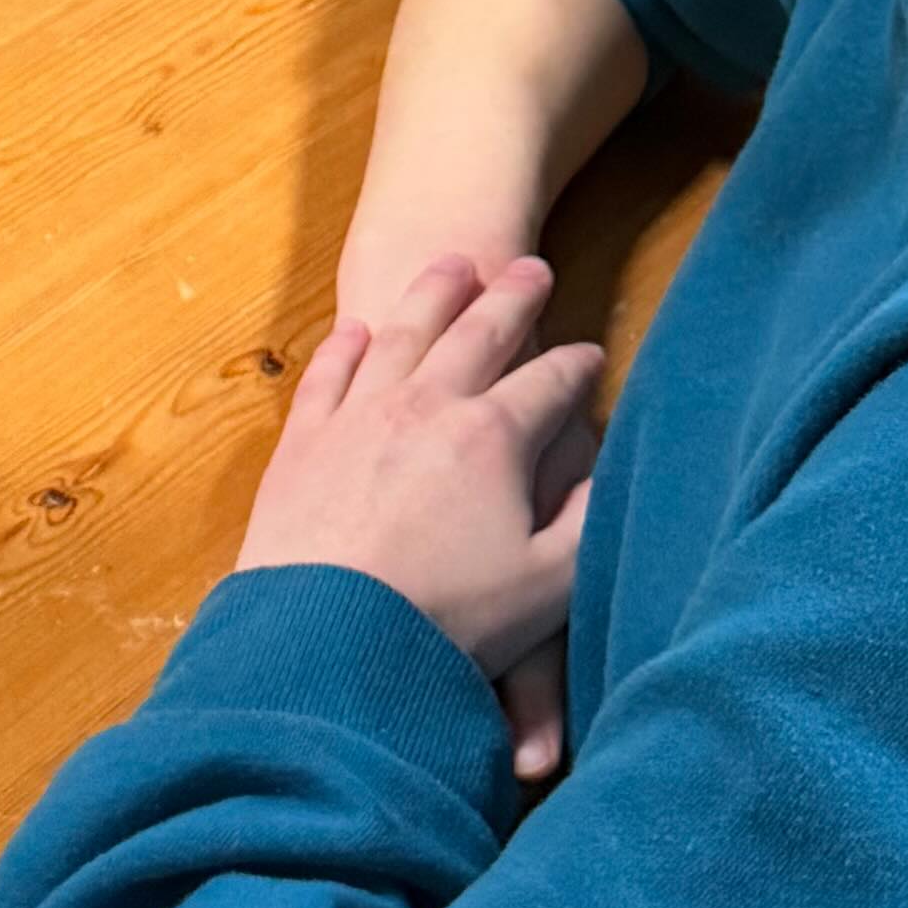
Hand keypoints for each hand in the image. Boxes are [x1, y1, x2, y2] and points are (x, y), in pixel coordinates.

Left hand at [233, 252, 598, 685]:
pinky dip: (347, 345)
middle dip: (511, 299)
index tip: (592, 353)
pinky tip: (356, 332)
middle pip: (477, 334)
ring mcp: (357, 414)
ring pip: (402, 334)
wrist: (323, 642)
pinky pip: (328, 372)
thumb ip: (589, 524)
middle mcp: (427, 406)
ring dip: (431, 295)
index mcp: (494, 438)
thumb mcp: (550, 584)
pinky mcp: (302, 439)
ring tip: (451, 265)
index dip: (577, 366)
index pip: (551, 384)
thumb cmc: (445, 622)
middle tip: (532, 270)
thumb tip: (605, 478)